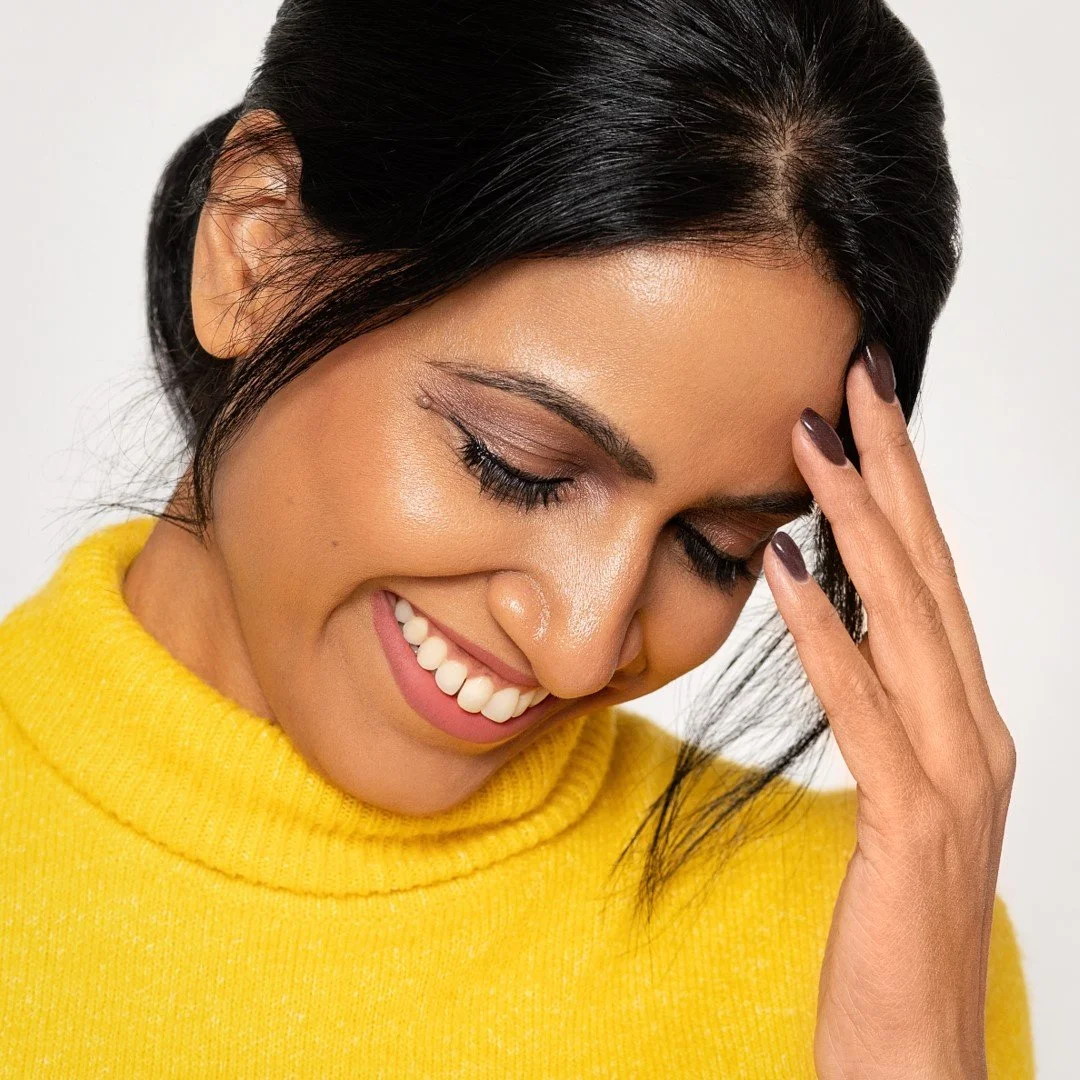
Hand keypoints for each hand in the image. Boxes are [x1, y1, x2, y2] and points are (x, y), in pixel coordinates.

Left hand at [762, 343, 1016, 1079]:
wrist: (920, 1054)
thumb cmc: (894, 923)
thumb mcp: (891, 799)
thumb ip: (879, 718)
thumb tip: (840, 643)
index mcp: (965, 721)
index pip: (932, 581)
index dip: (903, 493)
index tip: (867, 417)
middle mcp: (974, 730)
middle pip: (930, 574)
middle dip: (893, 473)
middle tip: (853, 385)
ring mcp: (955, 772)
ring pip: (907, 618)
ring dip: (858, 522)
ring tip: (814, 444)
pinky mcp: (910, 819)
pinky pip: (863, 701)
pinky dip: (825, 626)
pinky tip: (787, 565)